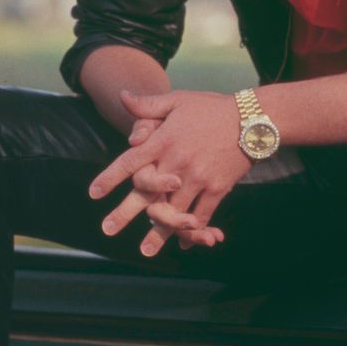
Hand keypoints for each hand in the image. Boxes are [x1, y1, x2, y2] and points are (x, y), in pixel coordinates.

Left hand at [89, 89, 250, 256]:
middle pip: (147, 194)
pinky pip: (202, 215)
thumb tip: (121, 96)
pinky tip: (183, 243)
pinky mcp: (218, 188)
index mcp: (164, 141)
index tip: (93, 193)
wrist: (252, 118)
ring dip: (158, 231)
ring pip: (173, 210)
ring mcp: (198, 178)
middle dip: (125, 213)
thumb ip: (148, 104)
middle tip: (107, 230)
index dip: (110, 178)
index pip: (130, 161)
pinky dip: (192, 232)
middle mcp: (177, 162)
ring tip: (146, 249)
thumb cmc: (211, 108)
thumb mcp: (178, 100)